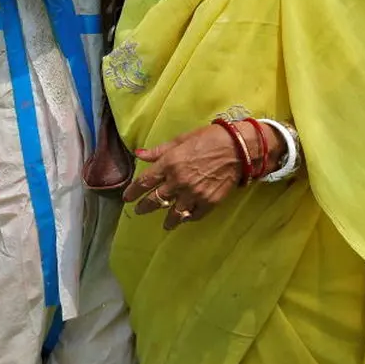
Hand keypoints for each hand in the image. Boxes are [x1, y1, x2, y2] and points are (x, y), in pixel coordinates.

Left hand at [120, 125, 243, 230]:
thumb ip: (158, 151)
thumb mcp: (180, 140)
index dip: (133, 192)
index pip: (144, 182)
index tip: (127, 198)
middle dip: (145, 207)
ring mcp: (194, 194)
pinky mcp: (209, 202)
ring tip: (164, 225)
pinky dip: (188, 218)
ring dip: (167, 220)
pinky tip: (184, 218)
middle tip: (139, 211)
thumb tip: (138, 154)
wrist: (238, 148)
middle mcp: (178, 181)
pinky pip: (194, 215)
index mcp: (169, 164)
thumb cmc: (208, 139)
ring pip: (174, 213)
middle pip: (156, 200)